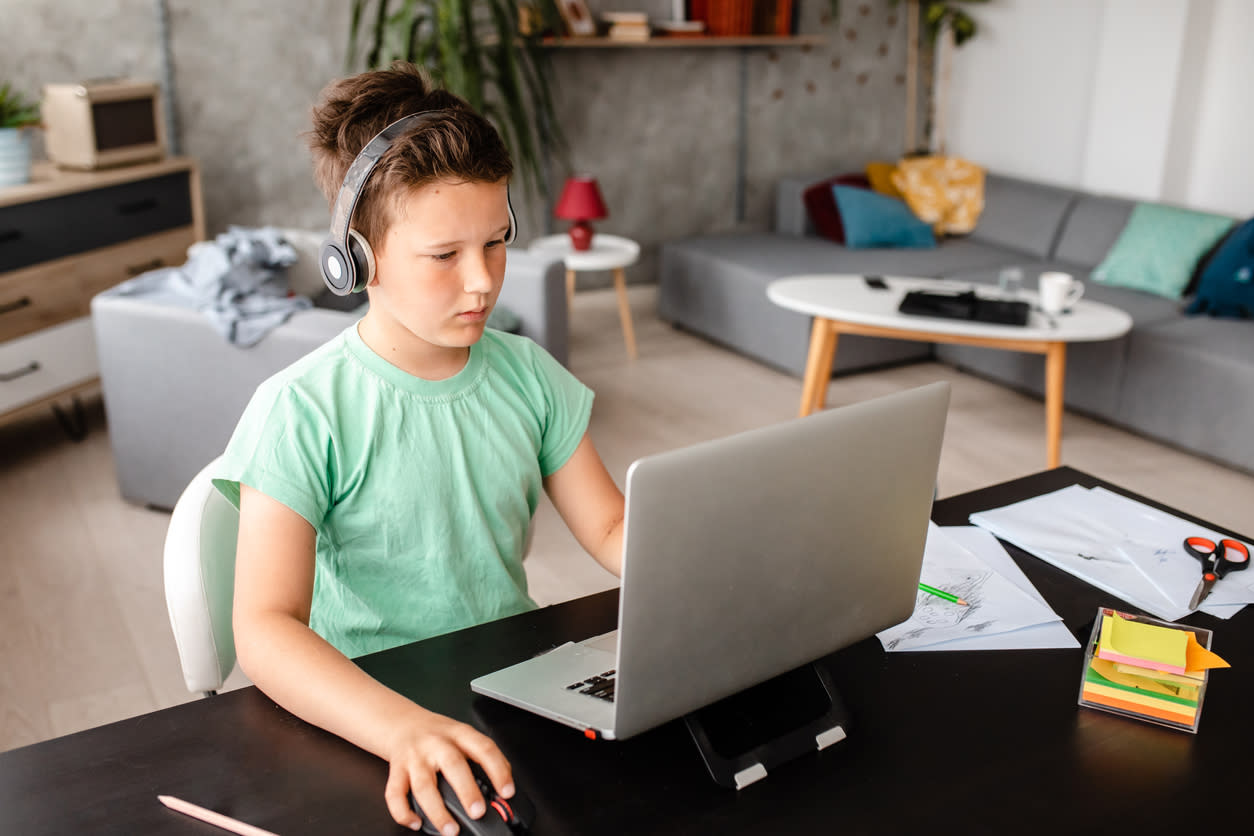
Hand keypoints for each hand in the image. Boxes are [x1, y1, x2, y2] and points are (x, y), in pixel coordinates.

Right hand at [383, 707, 514, 833]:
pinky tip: (416, 822)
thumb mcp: (464, 736)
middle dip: (467, 791)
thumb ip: (483, 757)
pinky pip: (395, 794)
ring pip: (424, 785)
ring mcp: (414, 757)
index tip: (507, 792)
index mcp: (459, 734)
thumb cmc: (438, 735)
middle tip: (478, 812)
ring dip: (437, 810)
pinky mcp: (396, 770)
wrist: (403, 723)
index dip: (498, 770)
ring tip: (451, 829)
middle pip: (453, 765)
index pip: (484, 748)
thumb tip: (504, 787)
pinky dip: (403, 812)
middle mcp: (436, 744)